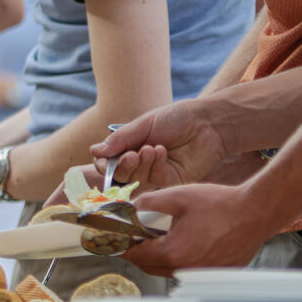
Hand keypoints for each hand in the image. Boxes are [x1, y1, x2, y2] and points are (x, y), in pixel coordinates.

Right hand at [91, 103, 230, 192]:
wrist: (207, 122)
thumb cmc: (178, 118)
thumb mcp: (144, 125)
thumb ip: (121, 139)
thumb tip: (94, 150)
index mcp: (132, 148)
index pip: (110, 163)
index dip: (103, 165)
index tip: (102, 160)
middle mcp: (141, 164)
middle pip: (120, 176)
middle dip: (122, 167)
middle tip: (131, 154)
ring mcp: (156, 175)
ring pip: (135, 181)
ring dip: (139, 165)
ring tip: (150, 148)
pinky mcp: (171, 182)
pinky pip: (154, 180)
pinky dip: (155, 165)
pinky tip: (162, 151)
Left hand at [122, 182, 270, 274]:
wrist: (255, 212)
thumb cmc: (222, 204)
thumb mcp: (178, 196)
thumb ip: (148, 202)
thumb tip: (130, 209)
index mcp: (172, 252)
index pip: (134, 255)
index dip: (123, 244)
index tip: (120, 236)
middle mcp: (184, 269)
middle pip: (148, 267)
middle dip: (141, 251)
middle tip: (141, 233)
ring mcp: (200, 274)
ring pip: (167, 270)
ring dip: (161, 256)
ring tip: (167, 234)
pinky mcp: (213, 273)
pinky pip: (188, 270)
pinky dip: (182, 258)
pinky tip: (190, 240)